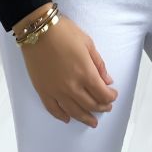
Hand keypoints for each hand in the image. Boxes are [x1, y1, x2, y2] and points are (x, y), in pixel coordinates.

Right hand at [20, 13, 117, 127]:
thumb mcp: (87, 43)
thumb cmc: (64, 32)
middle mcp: (72, 86)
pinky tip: (68, 118)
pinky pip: (53, 109)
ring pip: (74, 111)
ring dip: (85, 118)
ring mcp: (56, 90)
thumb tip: (107, 80)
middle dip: (101, 107)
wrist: (38, 29)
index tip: (113, 95)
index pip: (102, 93)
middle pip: (90, 104)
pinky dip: (61, 116)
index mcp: (85, 72)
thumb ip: (99, 64)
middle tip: (106, 108)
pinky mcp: (43, 90)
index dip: (110, 96)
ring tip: (92, 121)